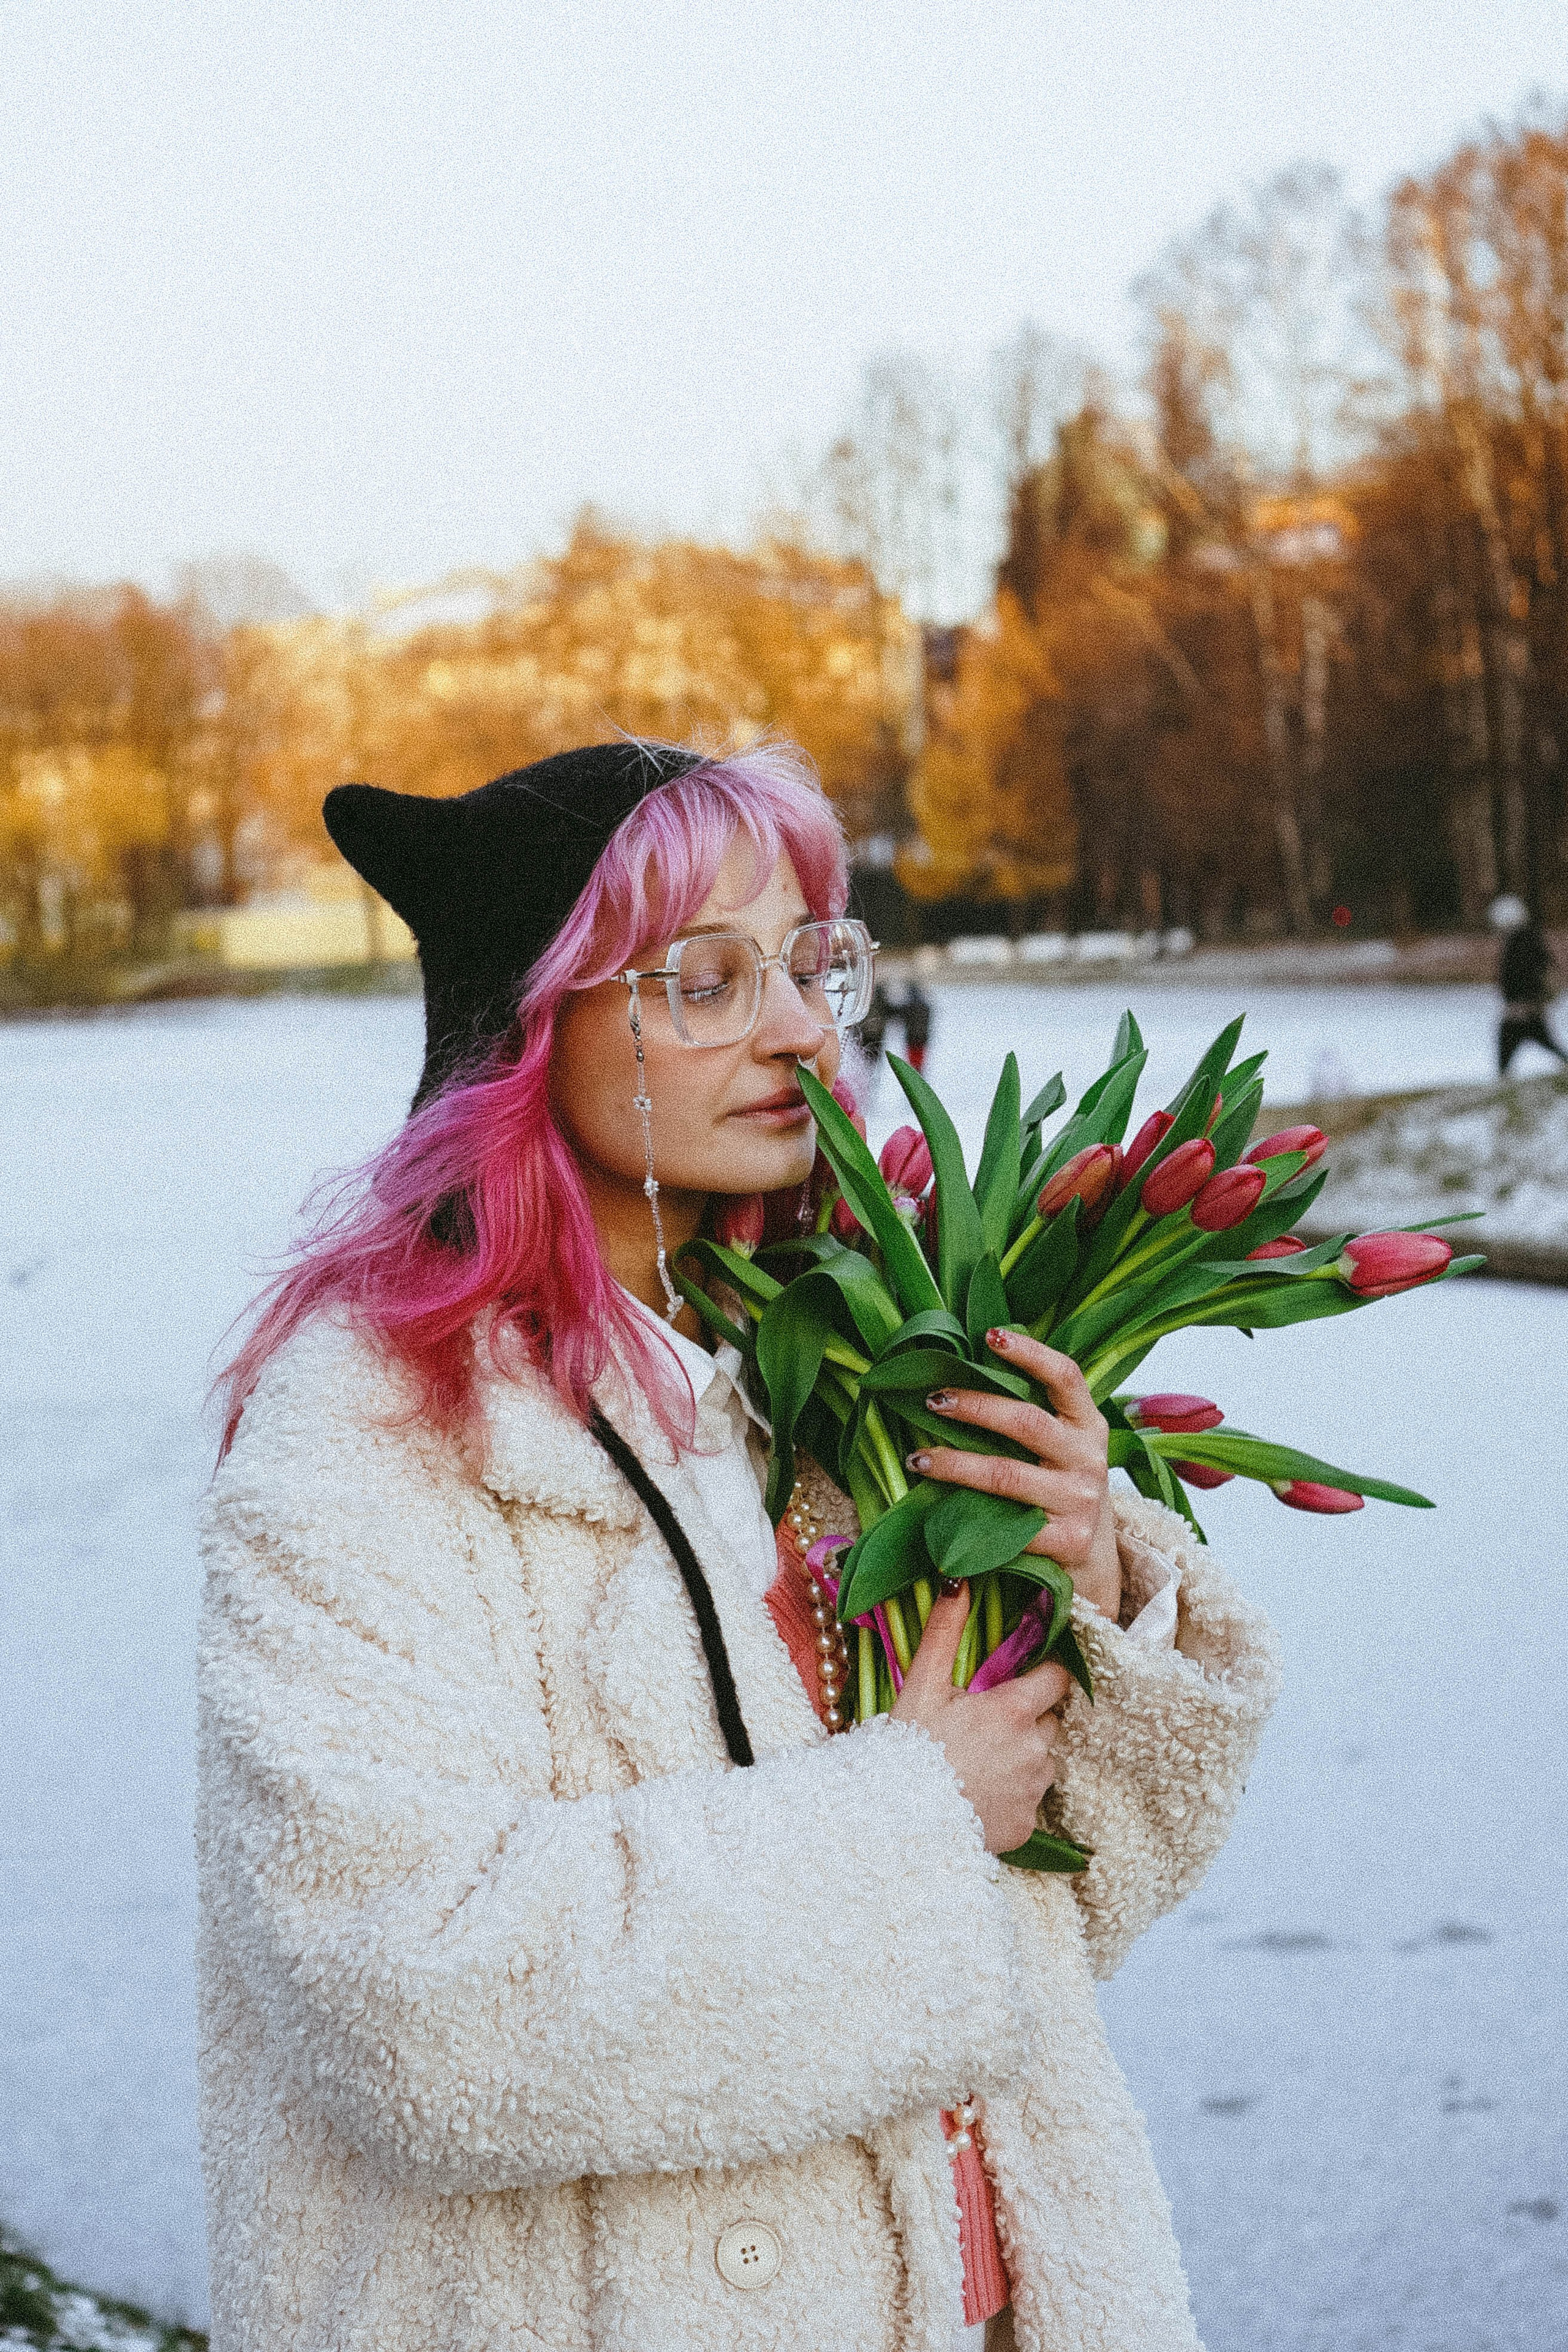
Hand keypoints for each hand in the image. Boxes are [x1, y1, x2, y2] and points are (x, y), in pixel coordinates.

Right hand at [891, 1583, 1070, 1852]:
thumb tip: (958, 1580)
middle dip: (1027, 1719)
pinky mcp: (1028, 1825)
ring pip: (1042, 1761)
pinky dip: (1012, 1797)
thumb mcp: (922, 1684)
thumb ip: (945, 1630)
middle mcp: (1034, 1748)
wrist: (896, 1821)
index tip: (1025, 1678)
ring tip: (978, 1762)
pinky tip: (979, 1794)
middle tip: (985, 1725)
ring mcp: (1033, 1789)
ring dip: (1021, 1758)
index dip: (1044, 1675)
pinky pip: (1030, 1801)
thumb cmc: (907, 1747)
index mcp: (1013, 1709)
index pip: (1058, 1678)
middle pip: (1049, 1721)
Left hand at [907, 1330, 1121, 1622]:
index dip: (1031, 1353)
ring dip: (956, 1464)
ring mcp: (1080, 1501)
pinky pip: (1009, 1526)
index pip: (1066, 1377)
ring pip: (1007, 1475)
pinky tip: (939, 1509)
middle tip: (932, 1400)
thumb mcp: (1062, 1446)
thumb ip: (1032, 1412)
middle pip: (1027, 1422)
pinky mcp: (1067, 1541)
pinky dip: (968, 1515)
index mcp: (1087, 1424)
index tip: (991, 1335)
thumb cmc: (1060, 1487)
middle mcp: (1089, 1459)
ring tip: (918, 1458)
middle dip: (974, 1406)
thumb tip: (966, 1367)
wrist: (1094, 1560)